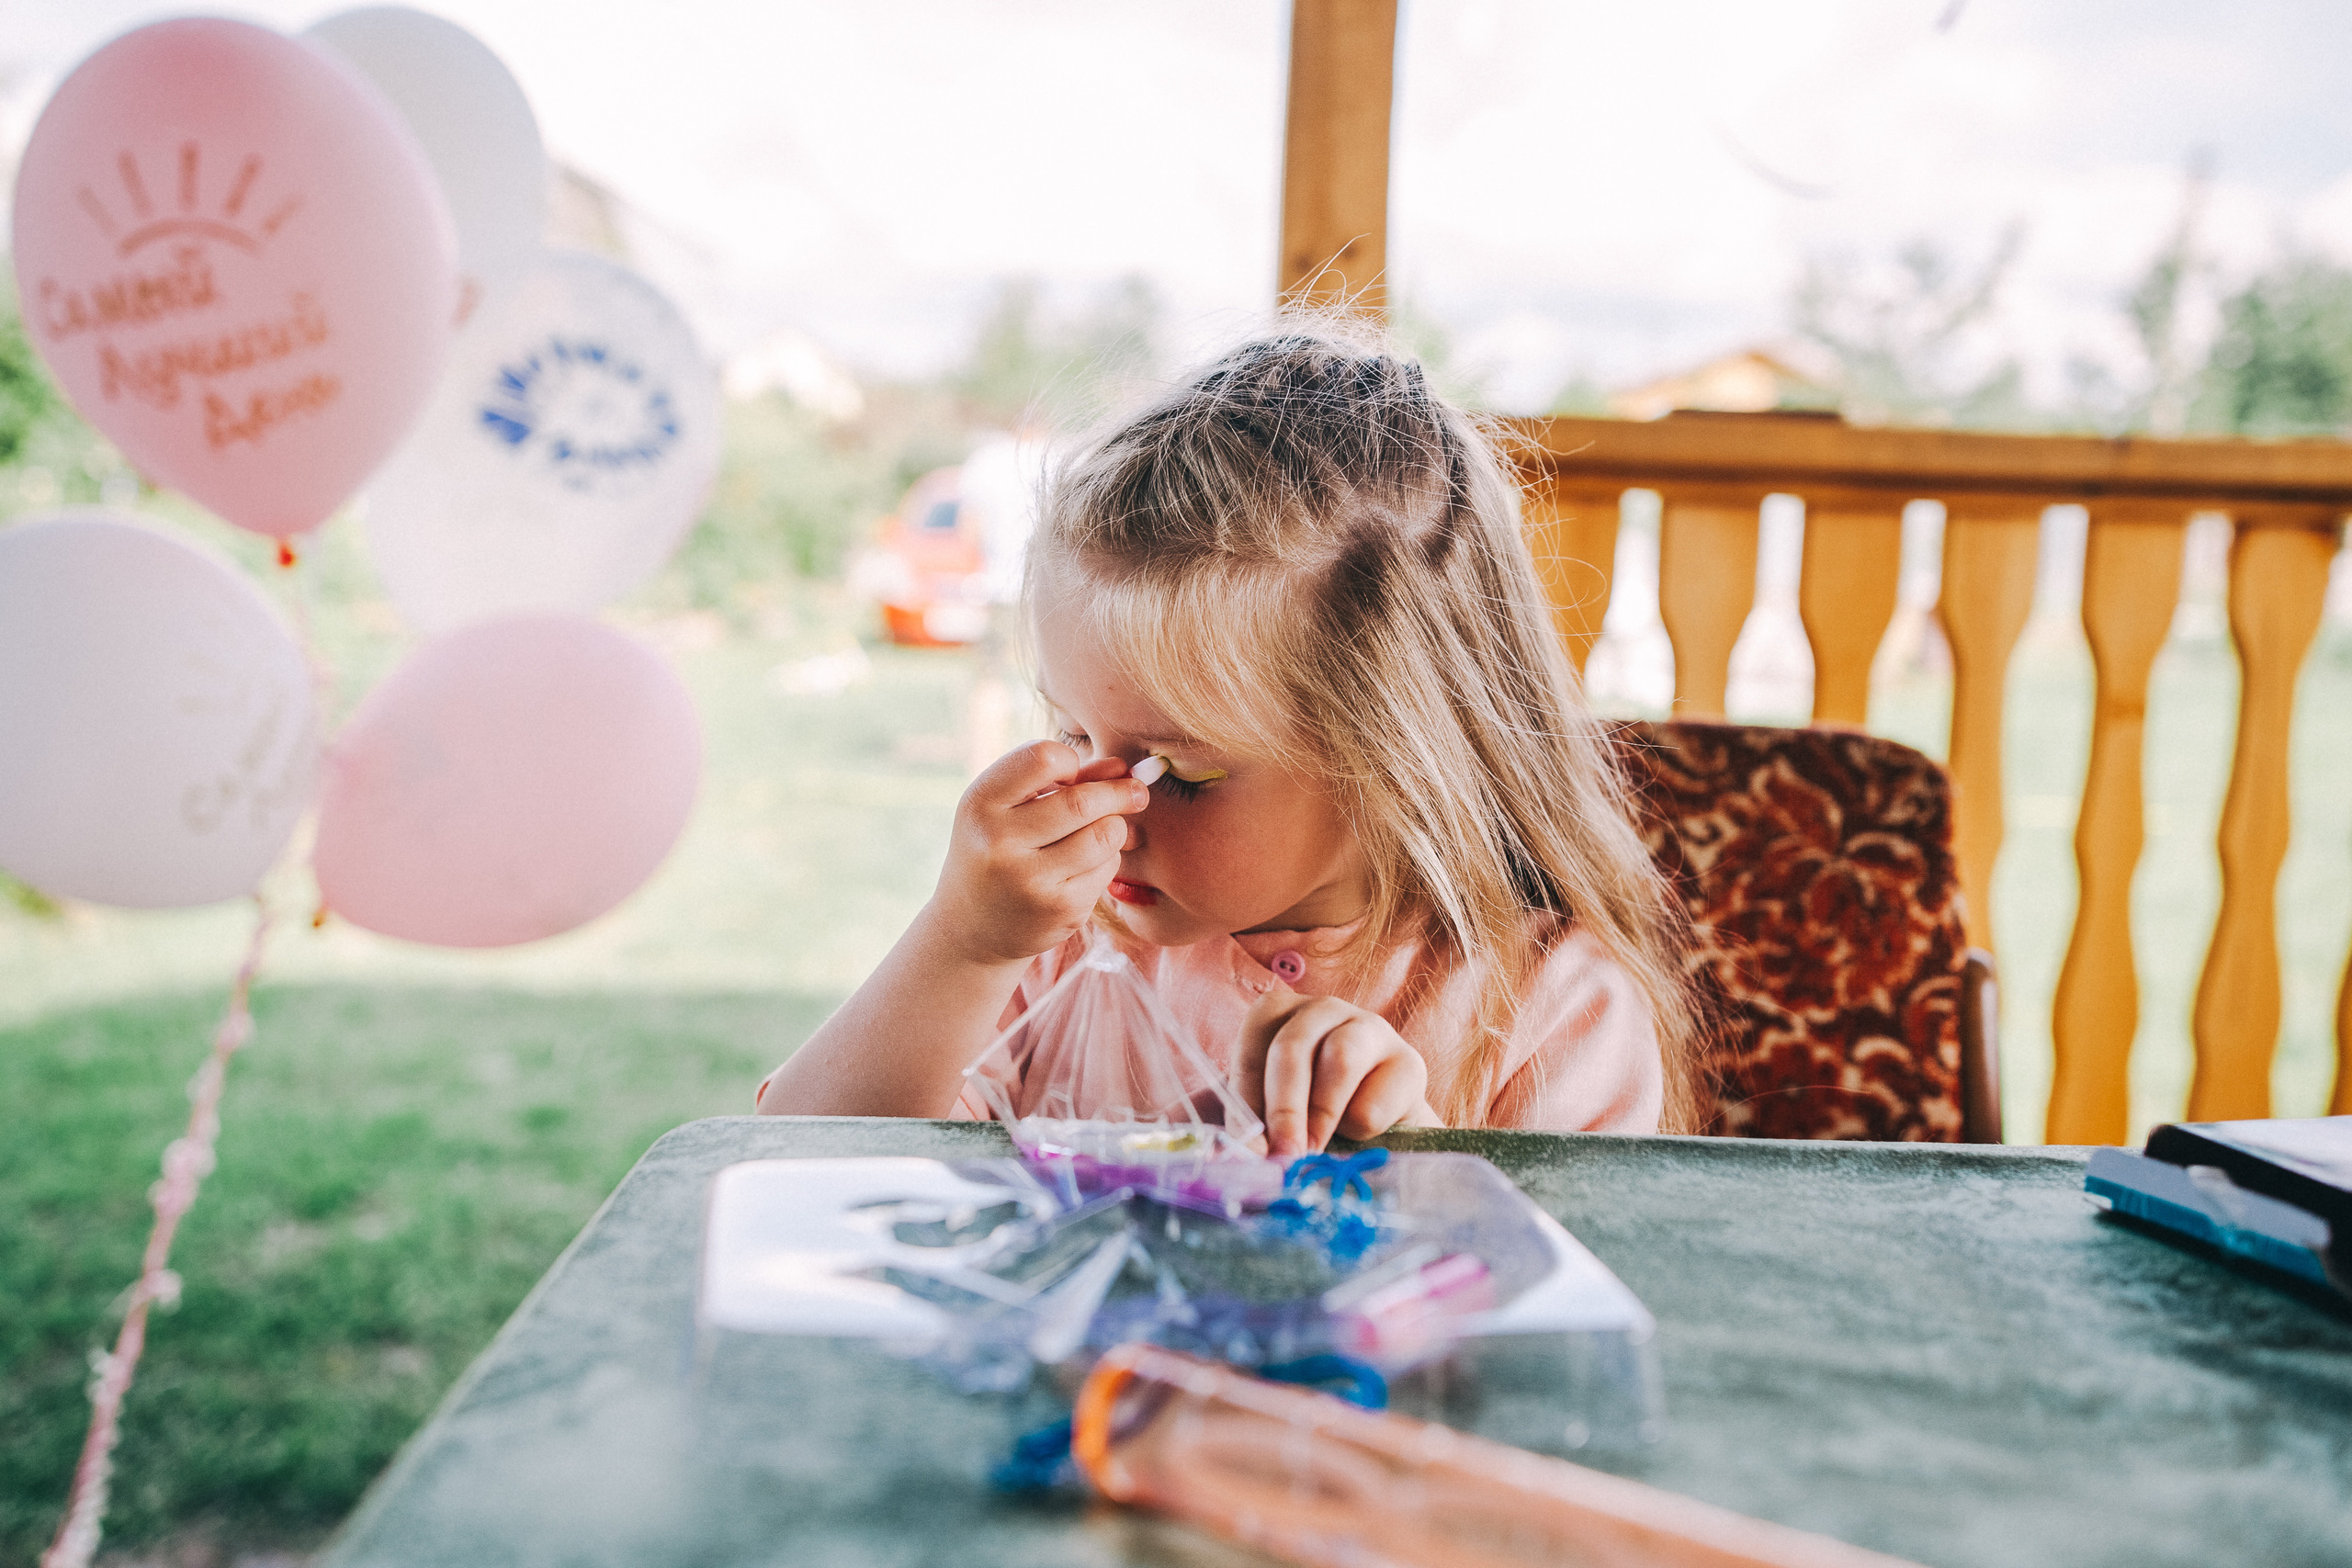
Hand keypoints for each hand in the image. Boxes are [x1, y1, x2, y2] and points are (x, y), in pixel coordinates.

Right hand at [926, 741, 1148, 966]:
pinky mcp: (1060, 909)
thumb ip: (1062, 780)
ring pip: (1105, 834)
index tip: (1072, 775)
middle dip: (1119, 792)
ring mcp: (1029, 880)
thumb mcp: (1010, 809)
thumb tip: (1122, 767)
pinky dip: (1107, 860)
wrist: (973, 929)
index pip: (1043, 757)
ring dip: (1115, 827)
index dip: (1069, 761)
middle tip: (1136, 792)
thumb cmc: (999, 851)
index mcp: (980, 803)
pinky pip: (1107, 867)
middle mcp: (998, 841)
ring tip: (1103, 831)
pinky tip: (1085, 867)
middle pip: (1082, 801)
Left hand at [1234, 989, 1436, 1159]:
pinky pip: (1377, 1097)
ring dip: (1321, 1114)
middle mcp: (1324, 1010)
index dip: (1247, 1096)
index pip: (1254, 1042)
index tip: (1249, 1147)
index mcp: (1279, 1014)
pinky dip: (1361, 1128)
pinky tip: (1358, 1138)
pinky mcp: (1409, 1064)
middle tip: (1282, 1155)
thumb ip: (1245, 1127)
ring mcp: (1371, 1029)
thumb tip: (1229, 1159)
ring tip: (1314, 1153)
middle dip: (1283, 1107)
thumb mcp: (1269, 1117)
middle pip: (1294, 1045)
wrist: (1377, 1139)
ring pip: (1340, 1059)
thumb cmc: (1309, 1121)